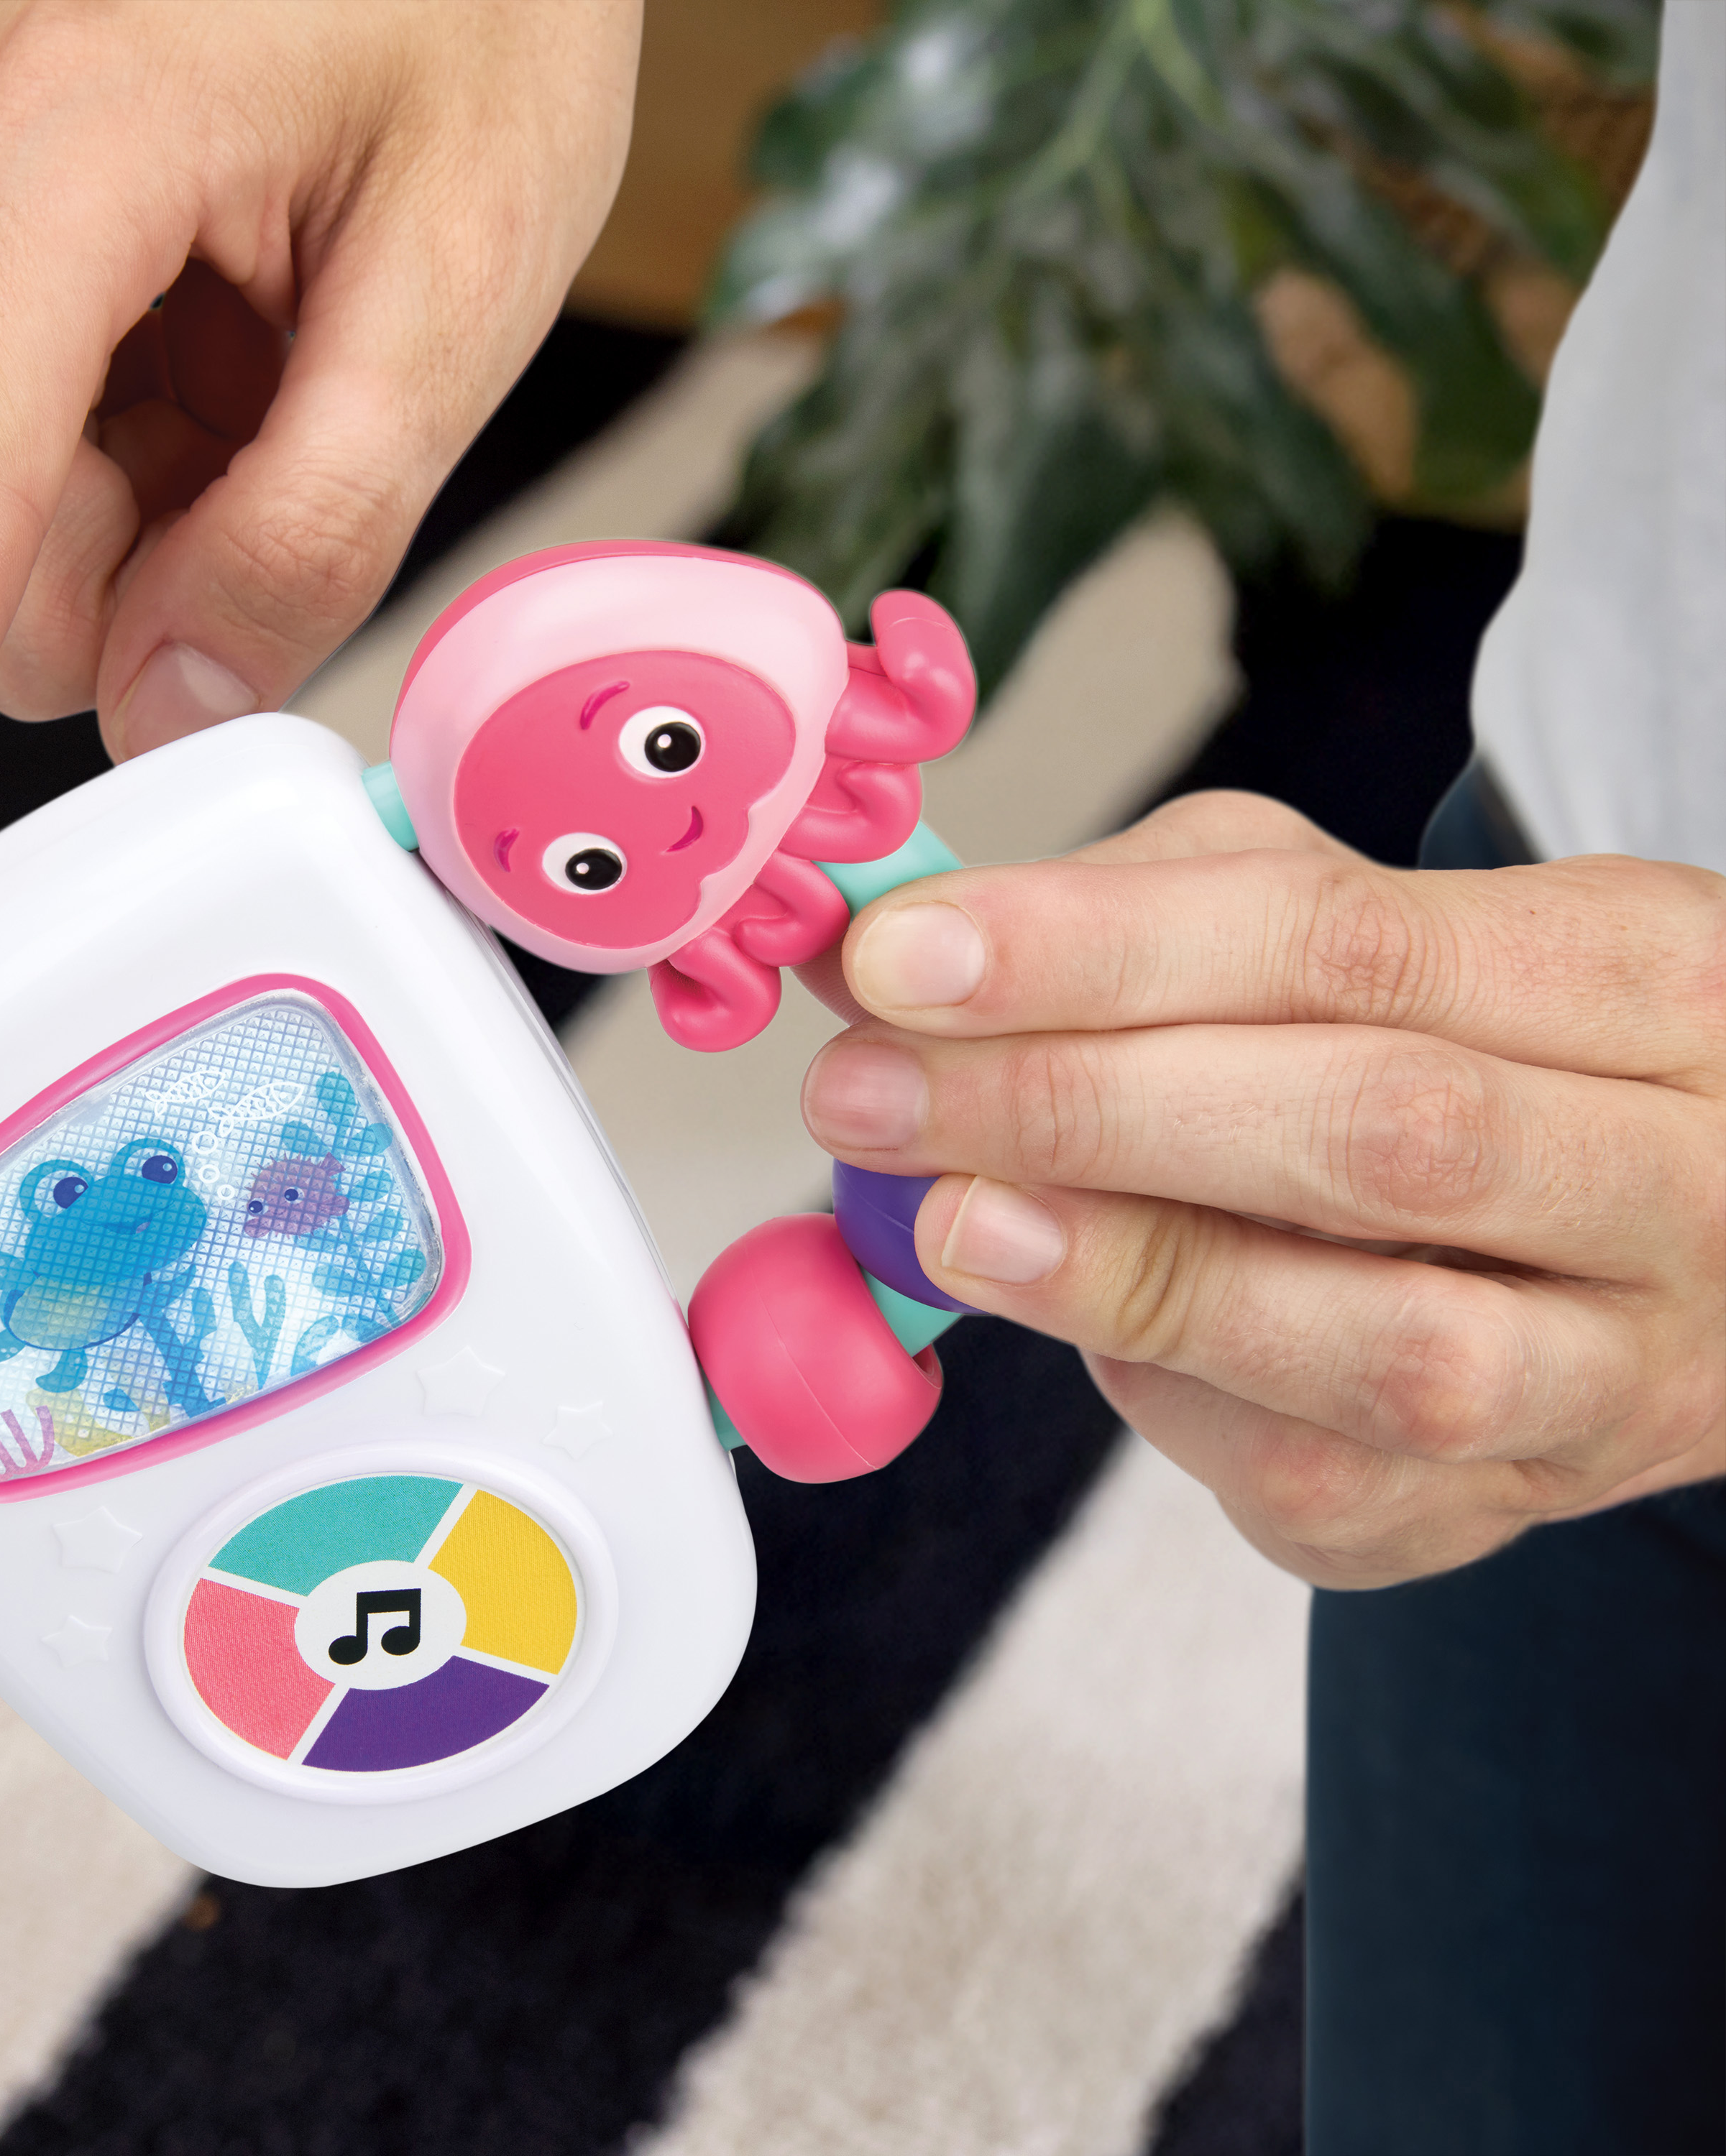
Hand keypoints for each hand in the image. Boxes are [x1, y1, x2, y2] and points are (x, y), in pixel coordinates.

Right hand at [0, 0, 641, 977]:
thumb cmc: (473, 19)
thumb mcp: (459, 288)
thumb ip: (317, 527)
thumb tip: (162, 713)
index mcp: (54, 162)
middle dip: (159, 582)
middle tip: (308, 432)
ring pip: (19, 533)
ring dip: (167, 514)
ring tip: (281, 354)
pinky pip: (37, 460)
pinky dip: (154, 456)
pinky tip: (233, 337)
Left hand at [798, 792, 1725, 1587]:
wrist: (1668, 1229)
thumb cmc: (1466, 1041)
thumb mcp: (1355, 919)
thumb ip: (1142, 913)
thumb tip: (891, 949)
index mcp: (1646, 977)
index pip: (1350, 944)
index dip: (1101, 952)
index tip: (904, 958)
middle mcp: (1674, 1185)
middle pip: (1379, 1140)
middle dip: (1086, 1111)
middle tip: (871, 1093)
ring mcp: (1618, 1373)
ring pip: (1386, 1353)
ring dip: (1130, 1283)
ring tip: (943, 1222)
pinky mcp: (1521, 1505)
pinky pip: (1328, 1487)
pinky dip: (1171, 1402)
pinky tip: (1081, 1322)